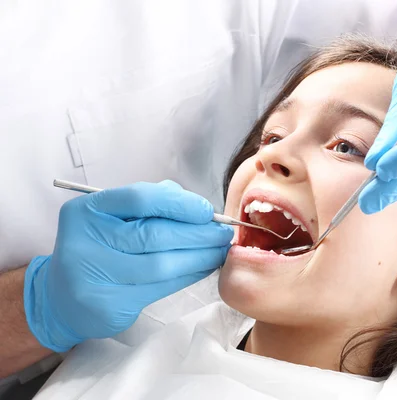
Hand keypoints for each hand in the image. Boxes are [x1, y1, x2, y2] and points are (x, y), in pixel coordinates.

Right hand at [24, 180, 232, 351]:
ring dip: (200, 257)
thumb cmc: (101, 248)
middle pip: (155, 234)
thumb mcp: (115, 217)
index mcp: (87, 211)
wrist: (64, 296)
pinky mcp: (109, 305)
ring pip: (162, 264)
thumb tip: (198, 206)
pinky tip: (203, 267)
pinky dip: (189, 275)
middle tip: (223, 233)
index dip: (181, 204)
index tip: (207, 210)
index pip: (140, 199)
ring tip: (219, 250)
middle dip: (198, 233)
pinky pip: (162, 287)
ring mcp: (94, 277)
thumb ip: (153, 203)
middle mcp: (85, 242)